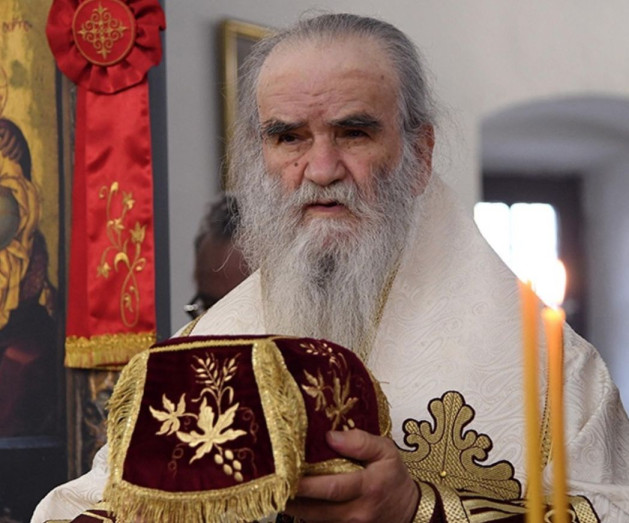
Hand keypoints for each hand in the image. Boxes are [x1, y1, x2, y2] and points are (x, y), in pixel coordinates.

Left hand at [284, 429, 418, 521]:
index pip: (333, 487)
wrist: (409, 510)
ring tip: (276, 491)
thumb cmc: (393, 476)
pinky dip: (305, 514)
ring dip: (295, 507)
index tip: (286, 473)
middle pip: (318, 509)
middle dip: (293, 498)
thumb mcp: (386, 451)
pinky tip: (293, 501)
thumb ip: (360, 442)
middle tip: (272, 483)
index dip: (308, 484)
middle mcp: (358, 511)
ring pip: (316, 520)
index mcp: (369, 487)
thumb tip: (330, 436)